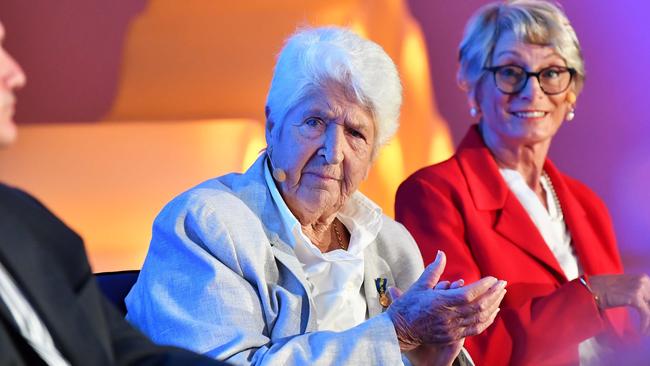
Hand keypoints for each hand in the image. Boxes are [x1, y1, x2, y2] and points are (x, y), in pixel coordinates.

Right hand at [386, 251, 506, 350]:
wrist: (399, 330)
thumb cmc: (407, 306)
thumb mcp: (419, 285)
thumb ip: (434, 270)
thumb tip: (441, 253)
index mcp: (440, 302)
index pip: (469, 294)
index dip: (484, 286)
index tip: (493, 278)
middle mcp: (448, 316)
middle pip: (478, 306)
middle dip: (493, 294)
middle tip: (503, 284)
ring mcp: (451, 328)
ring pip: (479, 318)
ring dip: (493, 305)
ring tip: (501, 295)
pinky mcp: (452, 336)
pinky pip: (475, 329)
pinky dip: (487, 320)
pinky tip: (493, 312)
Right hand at [589, 273, 649, 333]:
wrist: (589, 289)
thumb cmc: (602, 289)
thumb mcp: (624, 288)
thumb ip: (636, 293)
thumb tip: (645, 306)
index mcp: (642, 278)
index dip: (649, 306)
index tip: (648, 315)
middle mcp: (643, 280)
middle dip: (649, 312)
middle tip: (647, 324)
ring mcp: (639, 287)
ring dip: (648, 320)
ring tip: (645, 329)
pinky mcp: (635, 297)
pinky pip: (646, 314)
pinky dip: (645, 324)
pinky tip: (642, 331)